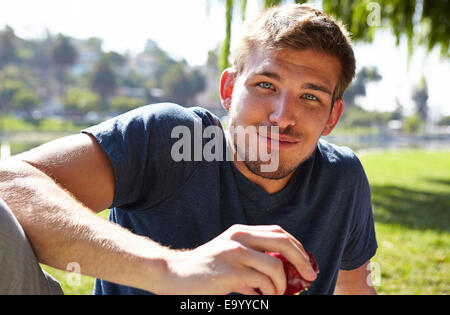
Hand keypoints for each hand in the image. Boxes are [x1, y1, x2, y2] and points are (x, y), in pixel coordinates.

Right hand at [159, 224, 317, 294]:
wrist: (174, 274)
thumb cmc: (205, 267)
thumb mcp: (229, 254)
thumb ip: (252, 258)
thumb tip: (283, 272)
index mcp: (240, 231)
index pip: (278, 233)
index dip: (297, 247)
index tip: (306, 262)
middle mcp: (239, 237)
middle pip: (283, 243)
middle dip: (302, 260)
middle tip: (310, 276)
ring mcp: (234, 254)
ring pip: (275, 268)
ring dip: (281, 286)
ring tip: (275, 294)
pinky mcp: (230, 273)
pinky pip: (261, 284)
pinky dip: (267, 293)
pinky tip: (259, 296)